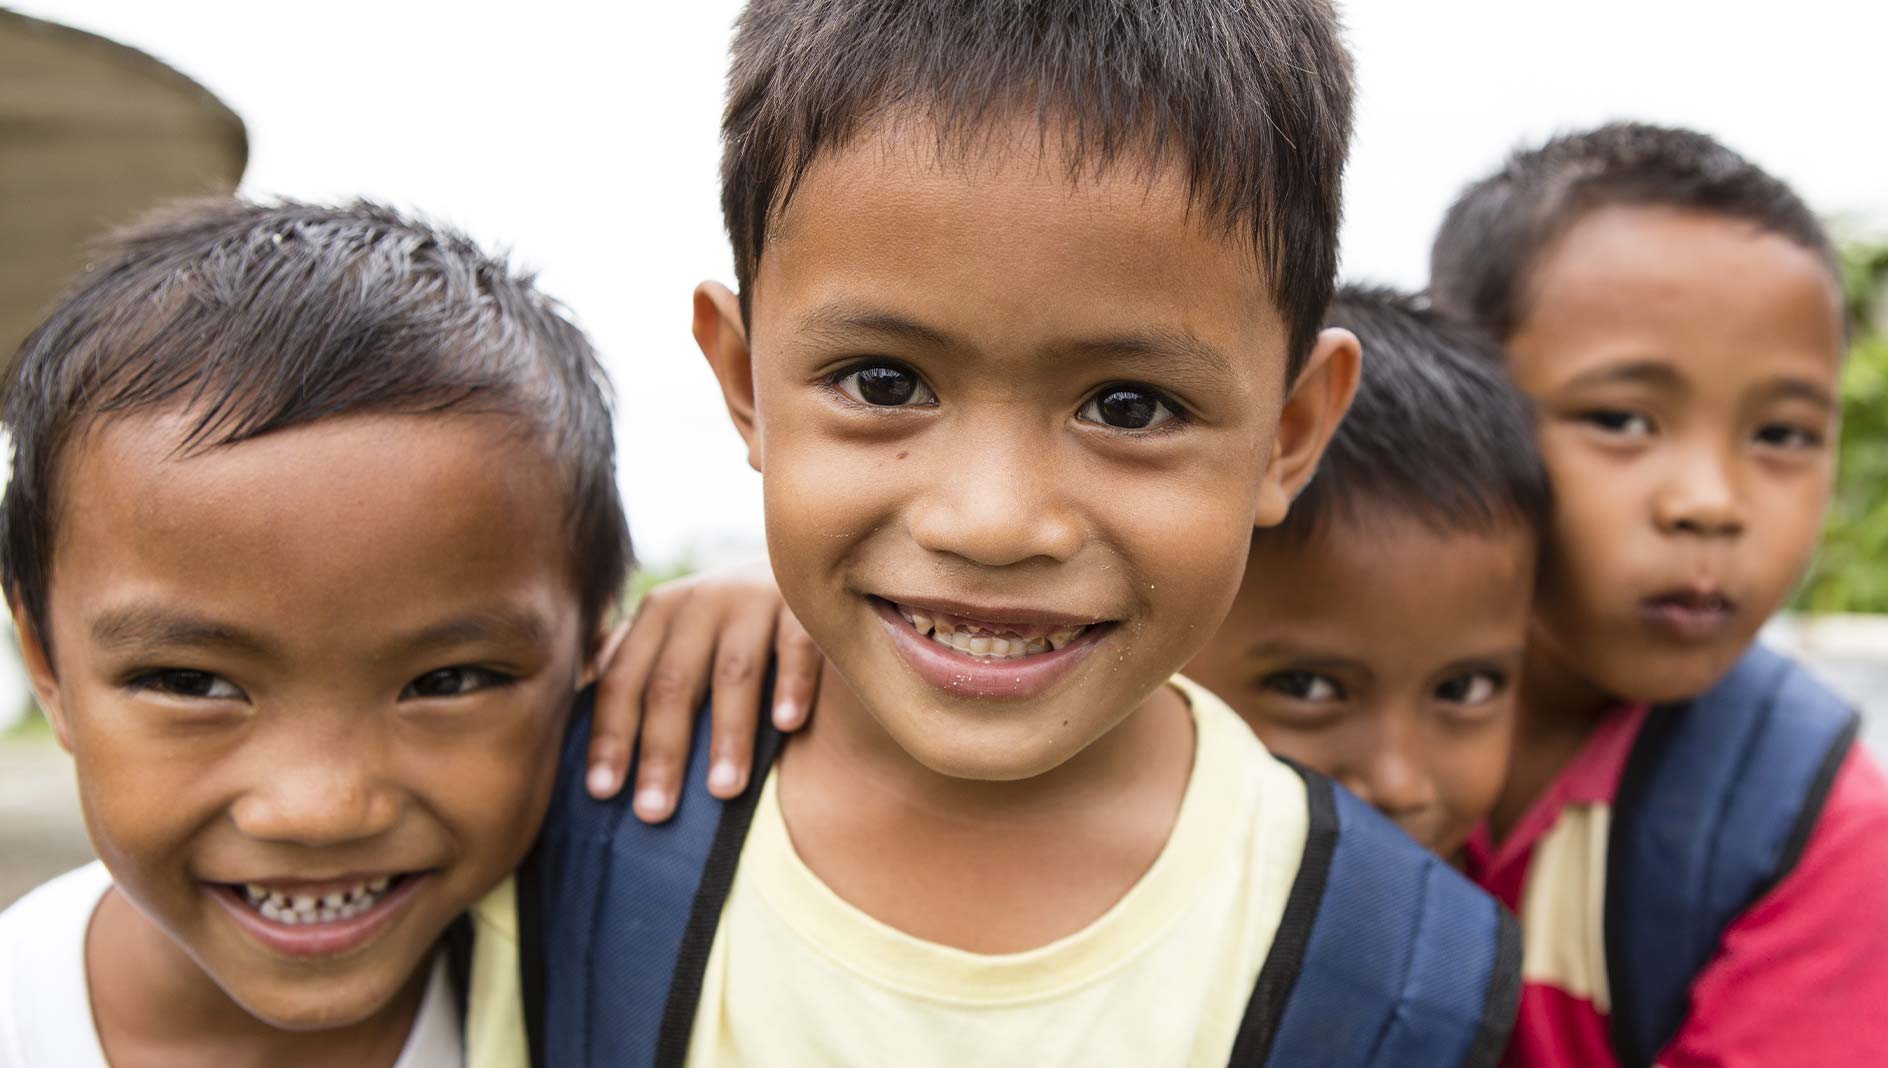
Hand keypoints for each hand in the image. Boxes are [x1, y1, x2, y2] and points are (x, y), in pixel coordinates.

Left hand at [585, 560, 820, 820]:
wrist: (803, 563)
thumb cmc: (728, 622)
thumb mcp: (676, 631)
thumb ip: (634, 662)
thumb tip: (576, 716)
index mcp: (658, 613)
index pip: (624, 681)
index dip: (611, 736)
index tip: (602, 793)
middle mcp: (699, 602)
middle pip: (672, 684)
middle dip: (662, 752)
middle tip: (655, 812)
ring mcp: (753, 599)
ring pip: (734, 672)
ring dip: (728, 734)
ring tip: (722, 790)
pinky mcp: (803, 604)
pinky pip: (797, 645)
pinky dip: (792, 683)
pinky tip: (787, 725)